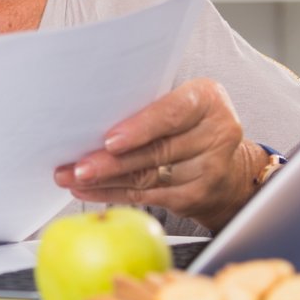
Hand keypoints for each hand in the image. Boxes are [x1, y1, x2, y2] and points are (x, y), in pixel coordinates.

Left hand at [52, 78, 262, 231]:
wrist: (227, 163)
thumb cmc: (190, 123)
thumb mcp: (178, 101)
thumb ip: (146, 105)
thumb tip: (91, 113)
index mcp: (207, 101)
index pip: (172, 114)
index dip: (140, 128)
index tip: (110, 141)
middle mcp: (215, 134)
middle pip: (155, 151)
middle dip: (110, 161)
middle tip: (78, 166)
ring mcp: (209, 170)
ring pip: (146, 176)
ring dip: (104, 180)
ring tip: (72, 177)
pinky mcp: (196, 198)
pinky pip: (147, 196)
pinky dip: (113, 193)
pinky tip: (89, 189)